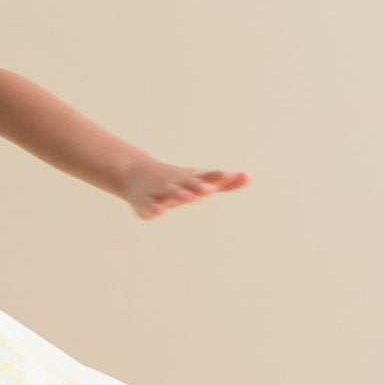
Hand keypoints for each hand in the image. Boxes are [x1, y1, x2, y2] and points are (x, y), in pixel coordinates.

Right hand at [121, 159, 248, 219]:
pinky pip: (149, 206)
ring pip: (170, 193)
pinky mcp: (144, 203)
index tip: (229, 175)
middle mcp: (177, 183)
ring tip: (187, 197)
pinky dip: (154, 208)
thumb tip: (249, 177)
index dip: (217, 177)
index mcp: (191, 179)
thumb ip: (224, 182)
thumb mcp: (200, 179)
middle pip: (189, 184)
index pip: (207, 178)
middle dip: (198, 186)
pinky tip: (159, 210)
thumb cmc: (177, 181)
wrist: (136, 173)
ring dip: (179, 194)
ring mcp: (160, 192)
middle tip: (208, 189)